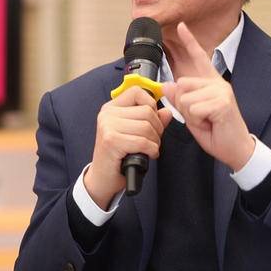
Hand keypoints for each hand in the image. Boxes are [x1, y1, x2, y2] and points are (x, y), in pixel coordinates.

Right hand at [85, 85, 172, 208]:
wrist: (103, 179)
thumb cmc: (120, 156)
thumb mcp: (136, 134)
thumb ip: (153, 120)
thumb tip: (167, 111)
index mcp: (112, 107)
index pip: (138, 92)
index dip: (152, 105)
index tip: (153, 120)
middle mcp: (107, 113)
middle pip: (147, 111)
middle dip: (157, 128)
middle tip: (152, 141)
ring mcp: (107, 126)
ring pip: (147, 126)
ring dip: (155, 141)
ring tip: (149, 149)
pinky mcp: (111, 140)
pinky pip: (143, 141)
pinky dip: (151, 150)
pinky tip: (148, 155)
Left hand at [162, 21, 254, 170]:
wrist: (235, 149)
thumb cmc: (216, 131)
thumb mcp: (192, 115)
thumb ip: (180, 100)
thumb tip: (166, 85)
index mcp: (211, 83)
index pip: (199, 58)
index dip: (189, 41)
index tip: (180, 26)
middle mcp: (217, 83)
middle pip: (181, 85)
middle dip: (183, 106)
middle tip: (201, 117)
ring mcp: (221, 91)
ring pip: (186, 99)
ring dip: (191, 115)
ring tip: (207, 121)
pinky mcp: (222, 103)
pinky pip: (194, 109)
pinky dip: (198, 121)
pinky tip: (211, 123)